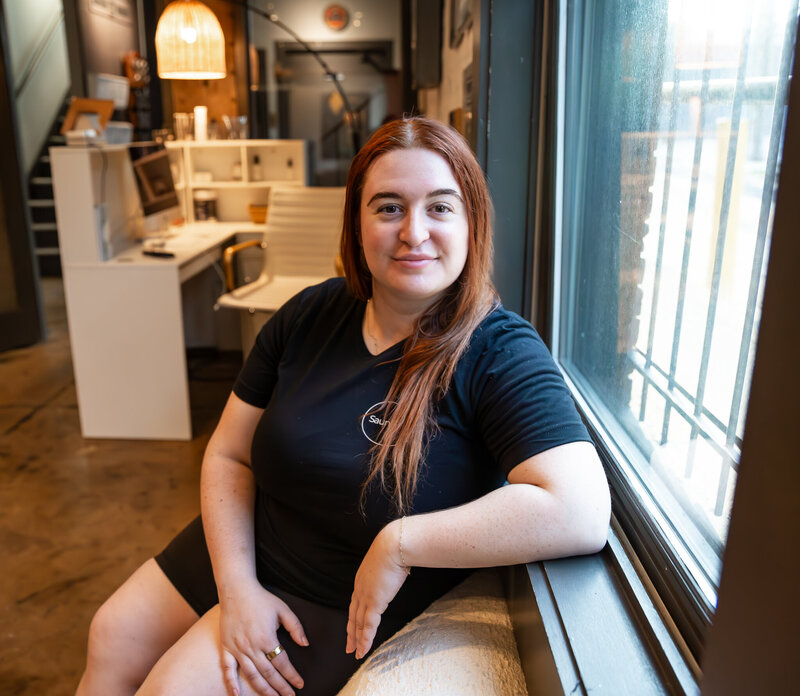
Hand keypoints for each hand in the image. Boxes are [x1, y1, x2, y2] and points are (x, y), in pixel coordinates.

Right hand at [218, 577, 308, 695]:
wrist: (237, 590)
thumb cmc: (261, 599)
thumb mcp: (284, 610)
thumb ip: (295, 627)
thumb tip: (305, 644)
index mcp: (267, 639)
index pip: (282, 664)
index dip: (292, 676)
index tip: (300, 684)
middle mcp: (252, 647)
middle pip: (269, 674)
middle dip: (281, 687)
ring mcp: (238, 649)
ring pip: (251, 675)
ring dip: (263, 690)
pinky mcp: (226, 647)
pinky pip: (228, 669)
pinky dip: (231, 683)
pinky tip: (237, 695)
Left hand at [346, 519, 409, 659]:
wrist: (393, 545)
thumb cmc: (394, 548)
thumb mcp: (388, 560)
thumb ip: (389, 569)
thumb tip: (398, 568)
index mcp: (362, 579)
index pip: (356, 602)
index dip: (354, 616)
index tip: (353, 627)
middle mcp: (360, 588)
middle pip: (354, 615)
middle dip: (351, 632)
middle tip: (349, 647)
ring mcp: (366, 596)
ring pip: (359, 623)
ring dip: (357, 640)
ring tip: (356, 653)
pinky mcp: (374, 602)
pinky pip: (368, 626)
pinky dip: (365, 640)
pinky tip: (363, 650)